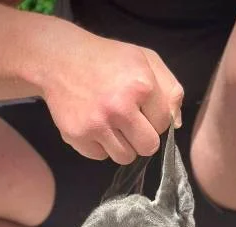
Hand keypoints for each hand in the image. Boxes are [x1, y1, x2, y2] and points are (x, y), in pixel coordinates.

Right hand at [41, 20, 183, 163]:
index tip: (142, 108)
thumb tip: (176, 123)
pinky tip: (94, 125)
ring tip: (112, 125)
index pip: (164, 124)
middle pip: (148, 147)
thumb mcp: (145, 60)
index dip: (154, 118)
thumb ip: (169, 89)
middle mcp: (119, 107)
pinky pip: (100, 156)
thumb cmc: (108, 60)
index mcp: (142, 85)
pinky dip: (99, 146)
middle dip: (142, 138)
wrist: (59, 59)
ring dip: (122, 145)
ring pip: (125, 157)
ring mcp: (96, 124)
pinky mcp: (77, 136)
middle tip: (130, 123)